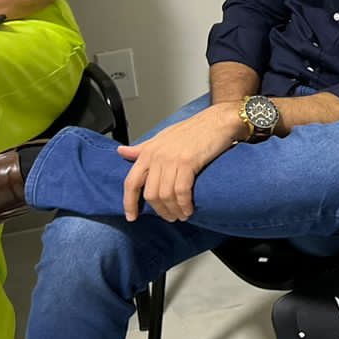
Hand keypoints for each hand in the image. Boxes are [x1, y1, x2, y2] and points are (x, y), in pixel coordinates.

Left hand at [117, 104, 247, 221]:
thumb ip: (143, 148)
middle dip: (159, 210)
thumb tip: (121, 151)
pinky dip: (184, 205)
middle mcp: (156, 155)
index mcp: (148, 151)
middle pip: (150, 193)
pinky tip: (189, 210)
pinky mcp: (187, 162)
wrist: (217, 120)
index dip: (129, 202)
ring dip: (173, 210)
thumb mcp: (163, 137)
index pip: (131, 182)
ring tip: (181, 215)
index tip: (132, 216)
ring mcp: (171, 159)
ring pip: (165, 195)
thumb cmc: (194, 129)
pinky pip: (181, 192)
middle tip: (169, 217)